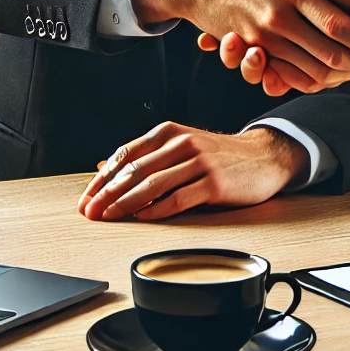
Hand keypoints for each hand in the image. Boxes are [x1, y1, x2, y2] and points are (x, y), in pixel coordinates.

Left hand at [77, 123, 306, 220]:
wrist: (264, 156)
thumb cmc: (219, 157)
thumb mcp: (182, 148)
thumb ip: (148, 158)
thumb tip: (106, 170)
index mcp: (169, 133)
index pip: (126, 155)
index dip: (102, 179)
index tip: (85, 199)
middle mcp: (182, 143)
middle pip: (135, 170)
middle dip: (107, 193)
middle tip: (89, 212)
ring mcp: (199, 162)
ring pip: (153, 184)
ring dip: (126, 203)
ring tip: (108, 217)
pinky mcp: (214, 182)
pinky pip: (180, 198)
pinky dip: (158, 209)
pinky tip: (143, 217)